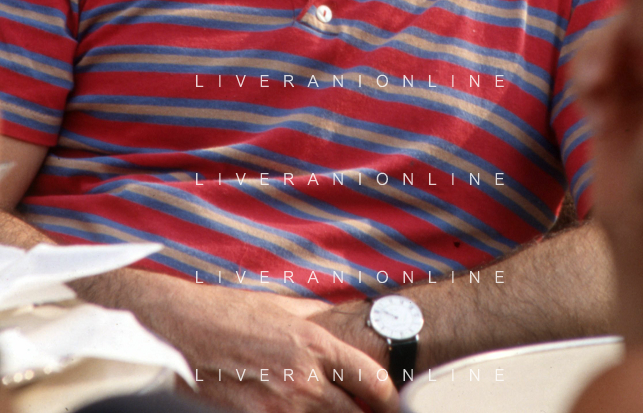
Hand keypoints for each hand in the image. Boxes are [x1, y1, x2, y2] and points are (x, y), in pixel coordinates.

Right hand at [169, 286, 398, 412]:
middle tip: (367, 411)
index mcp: (316, 344)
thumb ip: (318, 319)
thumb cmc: (232, 312)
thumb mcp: (283, 306)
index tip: (392, 403)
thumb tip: (342, 324)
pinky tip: (300, 411)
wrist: (183, 330)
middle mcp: (304, 379)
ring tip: (335, 408)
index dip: (389, 398)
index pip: (373, 381)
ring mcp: (281, 406)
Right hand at [572, 14, 642, 244]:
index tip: (615, 40)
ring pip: (603, 44)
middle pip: (627, 25)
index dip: (633, 18)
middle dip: (604, 45)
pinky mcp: (613, 100)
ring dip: (589, 64)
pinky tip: (594, 116)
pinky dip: (582, 84)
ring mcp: (639, 85)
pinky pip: (589, 70)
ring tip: (593, 99)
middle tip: (596, 80)